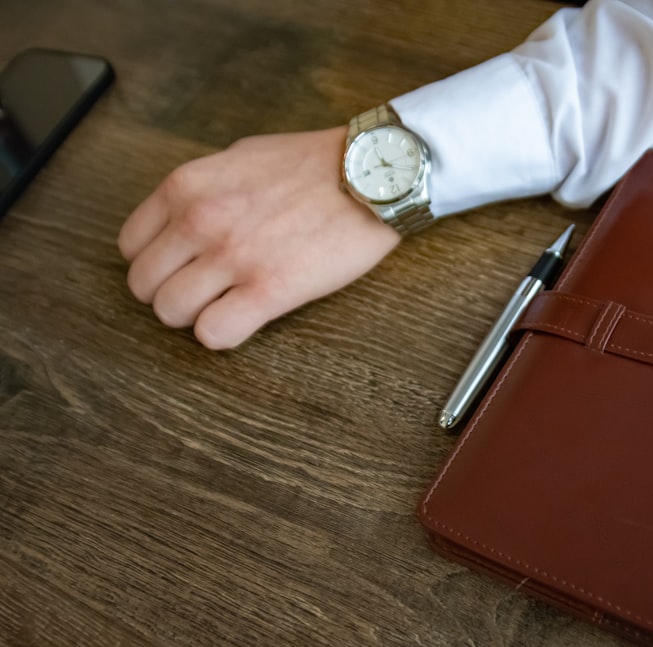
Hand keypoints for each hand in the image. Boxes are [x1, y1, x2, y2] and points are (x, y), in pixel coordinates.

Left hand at [118, 127, 400, 349]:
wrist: (371, 175)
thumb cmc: (314, 163)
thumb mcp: (240, 156)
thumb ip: (203, 187)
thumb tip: (186, 215)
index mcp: (187, 187)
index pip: (131, 246)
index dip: (158, 263)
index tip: (184, 267)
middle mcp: (199, 221)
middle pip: (145, 286)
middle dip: (172, 292)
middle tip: (207, 291)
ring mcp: (232, 257)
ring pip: (171, 313)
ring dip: (196, 315)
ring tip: (229, 304)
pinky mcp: (269, 289)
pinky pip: (214, 333)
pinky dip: (223, 334)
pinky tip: (247, 318)